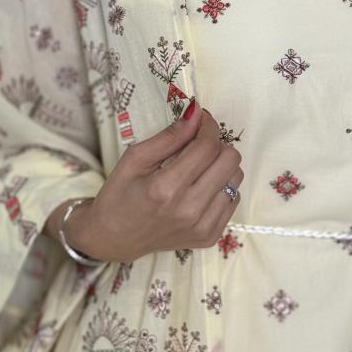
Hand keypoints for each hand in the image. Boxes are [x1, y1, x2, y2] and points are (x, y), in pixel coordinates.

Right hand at [67, 98, 243, 262]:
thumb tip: (196, 113)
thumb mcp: (135, 159)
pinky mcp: (210, 236)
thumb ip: (169, 136)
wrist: (115, 238)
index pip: (207, 147)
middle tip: (199, 143)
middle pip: (230, 161)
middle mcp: (189, 210)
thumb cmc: (120, 195)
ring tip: (198, 168)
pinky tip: (200, 188)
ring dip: (220, 165)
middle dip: (217, 144)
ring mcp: (202, 226)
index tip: (201, 119)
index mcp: (166, 189)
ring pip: (236, 178)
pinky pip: (233, 199)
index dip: (208, 126)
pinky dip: (221, 187)